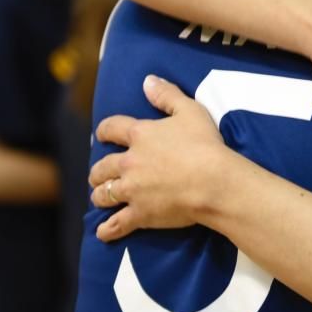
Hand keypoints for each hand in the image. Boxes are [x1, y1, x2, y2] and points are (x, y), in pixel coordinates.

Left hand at [89, 76, 227, 241]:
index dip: (104, 131)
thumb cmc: (205, 144)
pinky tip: (103, 231)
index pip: (110, 129)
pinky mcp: (139, 214)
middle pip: (101, 167)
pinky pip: (115, 225)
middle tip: (101, 174)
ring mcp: (131, 190)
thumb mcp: (190, 110)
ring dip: (100, 195)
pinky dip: (107, 229)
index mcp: (139, 135)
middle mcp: (128, 163)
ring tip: (102, 198)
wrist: (213, 181)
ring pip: (103, 195)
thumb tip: (147, 80)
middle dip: (98, 171)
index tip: (102, 135)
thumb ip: (167, 95)